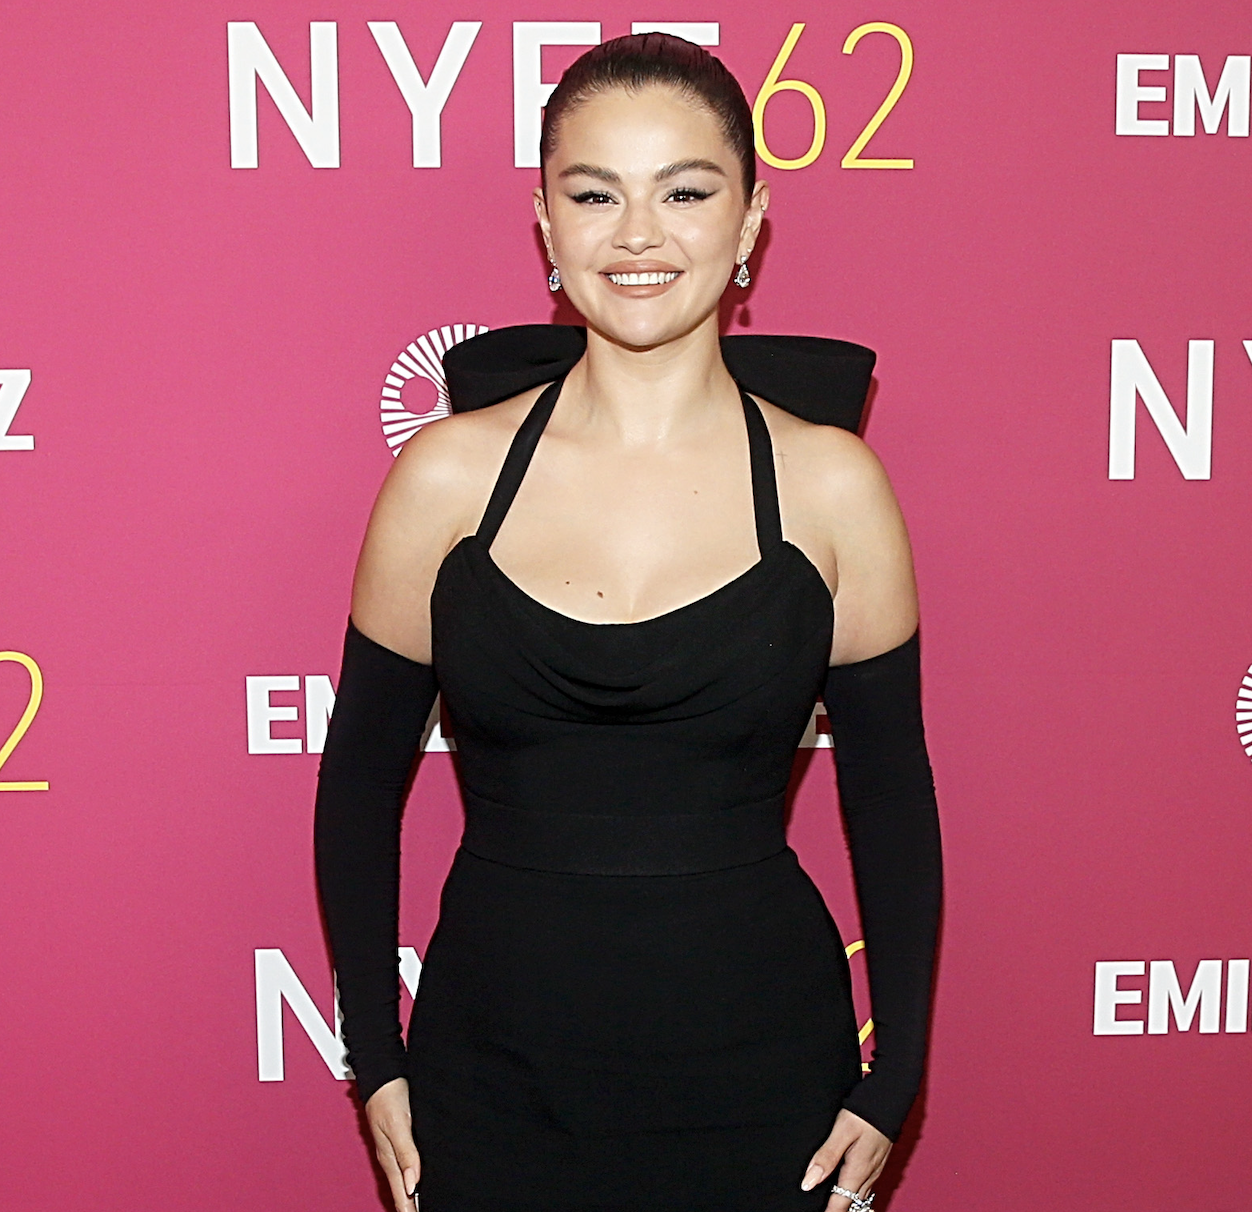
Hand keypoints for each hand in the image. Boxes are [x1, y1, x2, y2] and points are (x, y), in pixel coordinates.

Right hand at [365, 1078, 420, 1210]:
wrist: (384, 1076)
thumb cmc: (389, 1096)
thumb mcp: (398, 1124)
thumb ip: (406, 1152)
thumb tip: (412, 1184)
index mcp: (389, 1158)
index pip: (401, 1193)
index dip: (409, 1210)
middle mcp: (391, 1157)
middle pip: (402, 1192)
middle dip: (411, 1207)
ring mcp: (394, 1150)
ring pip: (404, 1181)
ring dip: (412, 1196)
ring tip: (420, 1209)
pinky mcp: (400, 1141)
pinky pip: (406, 1166)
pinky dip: (412, 1180)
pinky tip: (419, 1183)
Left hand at [799, 1108, 891, 1210]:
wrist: (889, 1100)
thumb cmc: (863, 1113)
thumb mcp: (841, 1131)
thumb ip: (826, 1157)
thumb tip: (808, 1183)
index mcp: (858, 1172)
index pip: (840, 1205)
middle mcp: (868, 1176)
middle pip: (851, 1205)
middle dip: (836, 1209)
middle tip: (820, 1208)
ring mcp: (874, 1171)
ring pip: (859, 1197)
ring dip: (845, 1202)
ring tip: (828, 1203)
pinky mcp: (876, 1163)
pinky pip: (864, 1187)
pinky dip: (853, 1192)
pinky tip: (843, 1187)